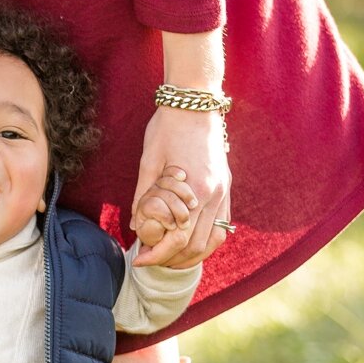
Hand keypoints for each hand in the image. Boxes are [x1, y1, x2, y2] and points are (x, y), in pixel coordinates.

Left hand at [134, 107, 230, 268]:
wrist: (195, 103)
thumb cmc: (167, 128)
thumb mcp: (148, 162)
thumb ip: (144, 196)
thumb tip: (136, 226)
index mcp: (195, 189)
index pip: (179, 238)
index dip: (158, 254)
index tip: (139, 258)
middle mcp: (215, 194)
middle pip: (198, 245)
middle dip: (172, 259)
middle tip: (149, 260)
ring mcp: (225, 191)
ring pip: (215, 239)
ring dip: (193, 255)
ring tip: (168, 257)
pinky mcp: (226, 187)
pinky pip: (223, 224)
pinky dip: (207, 239)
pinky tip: (189, 243)